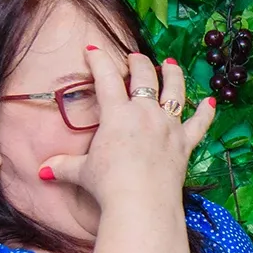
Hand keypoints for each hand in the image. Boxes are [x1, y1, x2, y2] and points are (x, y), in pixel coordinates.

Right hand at [39, 50, 214, 212]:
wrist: (141, 202)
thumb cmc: (108, 185)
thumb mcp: (81, 173)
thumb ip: (63, 166)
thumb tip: (42, 171)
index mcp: (117, 114)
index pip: (106, 78)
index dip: (98, 61)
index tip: (92, 50)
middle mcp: (145, 113)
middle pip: (144, 77)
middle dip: (138, 63)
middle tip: (134, 58)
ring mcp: (168, 127)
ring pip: (175, 92)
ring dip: (173, 75)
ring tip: (170, 64)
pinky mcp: (184, 144)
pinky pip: (199, 124)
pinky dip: (206, 112)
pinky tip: (210, 102)